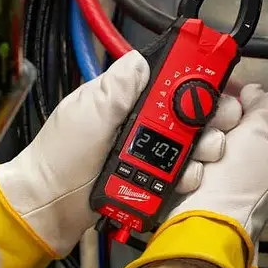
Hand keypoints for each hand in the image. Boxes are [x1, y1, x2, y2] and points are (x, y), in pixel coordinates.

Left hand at [0, 50, 242, 256]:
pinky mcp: (157, 179)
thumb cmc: (59, 157)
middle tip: (215, 128)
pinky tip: (185, 179)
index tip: (218, 85)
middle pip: (196, 112)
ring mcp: (153, 152)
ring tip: (197, 158)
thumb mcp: (87, 113)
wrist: (49, 207)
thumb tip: (141, 59)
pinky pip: (186, 174)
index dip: (200, 79)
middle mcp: (147, 122)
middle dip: (212, 118)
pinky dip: (192, 177)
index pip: (174, 79)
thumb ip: (116, 87)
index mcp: (131, 98)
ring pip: (197, 144)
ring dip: (205, 149)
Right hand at [161, 84, 267, 267]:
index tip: (243, 95)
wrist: (201, 221)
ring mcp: (230, 181)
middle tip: (226, 130)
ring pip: (215, 140)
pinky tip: (198, 171)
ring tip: (210, 157)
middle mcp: (259, 174)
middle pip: (242, 129)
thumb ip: (267, 108)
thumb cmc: (238, 187)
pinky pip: (197, 159)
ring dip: (208, 143)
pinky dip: (195, 162)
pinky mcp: (204, 186)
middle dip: (229, 125)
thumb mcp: (260, 135)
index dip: (259, 106)